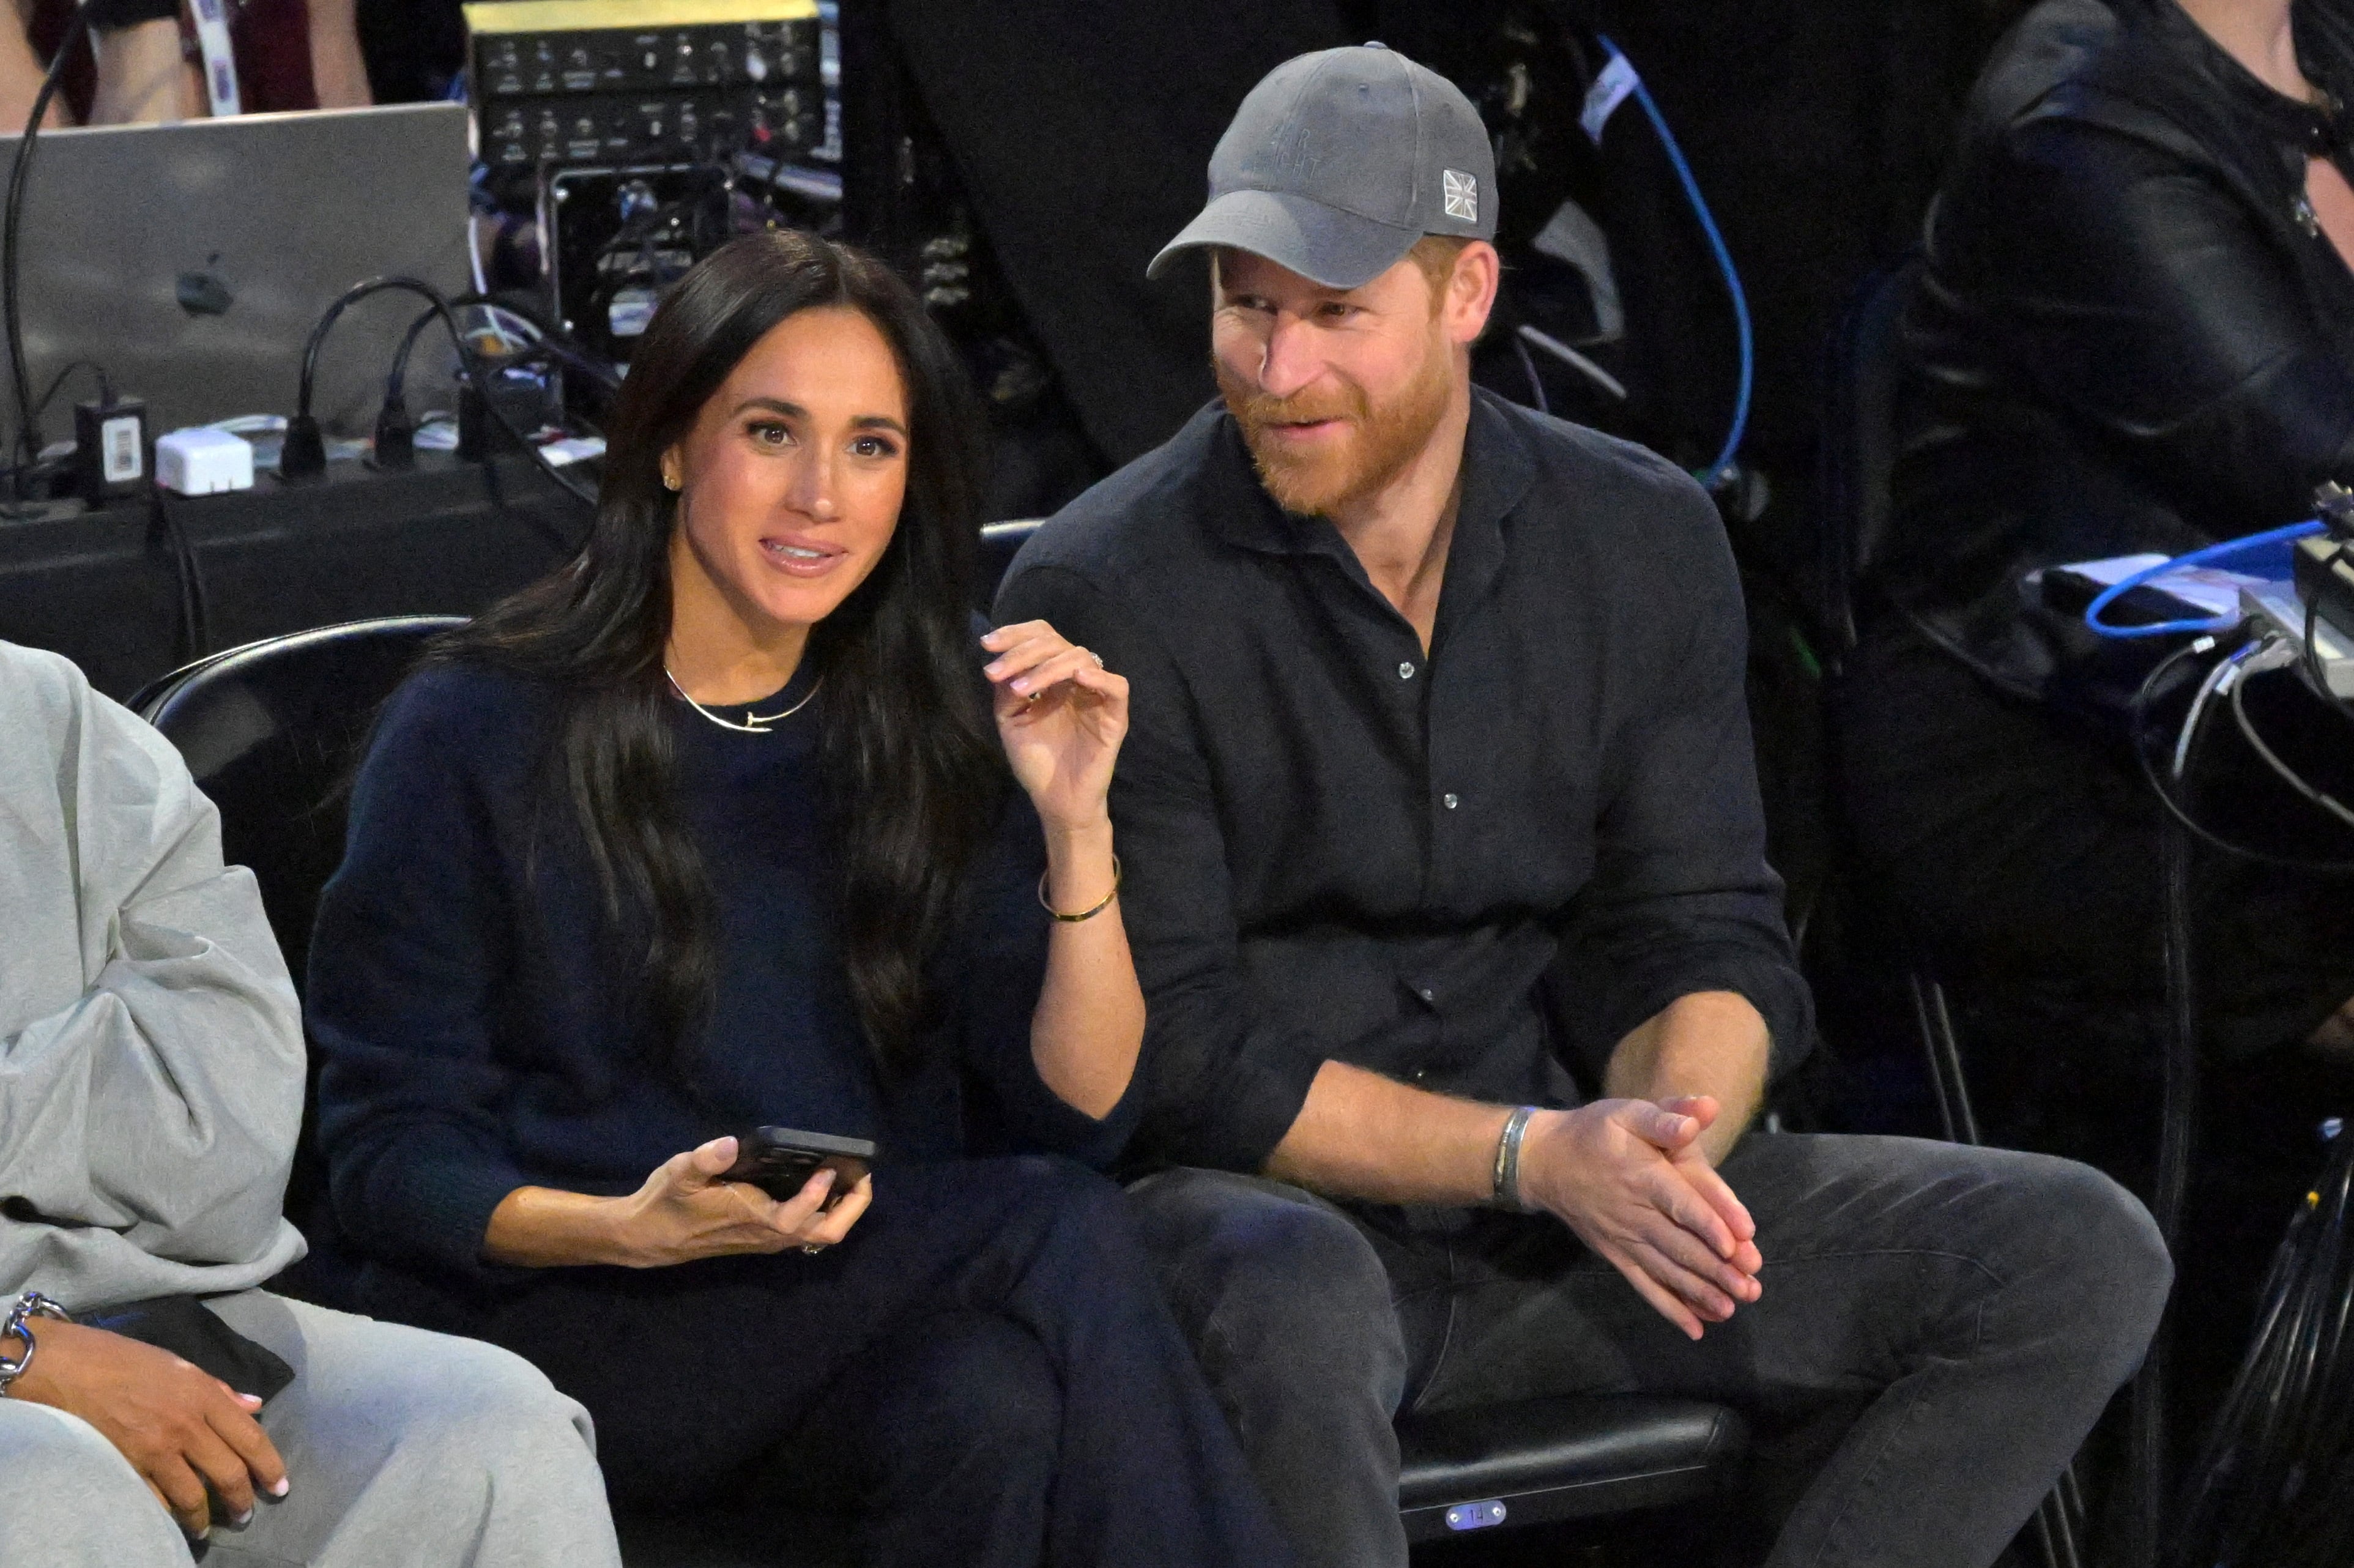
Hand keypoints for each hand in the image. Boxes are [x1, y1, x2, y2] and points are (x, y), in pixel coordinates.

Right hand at [6, 1320, 288, 1537]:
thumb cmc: (127, 1361)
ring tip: (207, 1528)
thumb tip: (254, 1405)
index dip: (269, 1465)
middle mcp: (186, 1426)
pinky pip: (155, 1500)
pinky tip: (171, 1521)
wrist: (71, 1369)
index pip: (250, 1437)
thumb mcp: (181, 1366)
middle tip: (246, 1515)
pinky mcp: (127, 1467)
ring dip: (204, 1517)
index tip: (279, 1486)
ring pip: (192, 1495)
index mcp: (204, 1397)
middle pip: (228, 1472)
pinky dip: (166, 1514)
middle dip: (242, 1499)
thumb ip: (220, 1390)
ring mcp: (155, 1450)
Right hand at [606, 1136, 871, 1267]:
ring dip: (843, 1209)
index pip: (796, 1217)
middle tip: (863, 1174)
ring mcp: (768, 1238)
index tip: (828, 1167)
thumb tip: (730, 1143)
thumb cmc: (666, 1204)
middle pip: (825, 1233)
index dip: (817, 1195)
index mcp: (752, 1219)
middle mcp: (767, 1234)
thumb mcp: (679, 1174)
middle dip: (852, 1207)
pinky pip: (807, 1229)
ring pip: (819, 1234)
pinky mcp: (765, 1236)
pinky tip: (825, 1184)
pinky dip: (826, 1210)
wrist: (648, 1237)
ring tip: (853, 1176)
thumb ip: (705, 1160)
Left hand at [982, 621, 1129, 833]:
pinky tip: (1076, 678)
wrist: (1056, 800)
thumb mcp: (1011, 720)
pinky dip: (1099, 677)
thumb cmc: (1037, 762)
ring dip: (1047, 667)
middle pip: (1057, 642)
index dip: (1015, 634)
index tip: (987, 644)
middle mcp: (1075, 680)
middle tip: (997, 671)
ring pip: (1081, 658)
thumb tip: (1000, 660)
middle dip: (1023, 651)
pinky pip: (1116, 686)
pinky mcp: (1114, 716)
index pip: (1041, 638)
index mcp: (1052, 677)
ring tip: (1021, 688)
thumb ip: (1007, 690)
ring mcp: (1096, 696)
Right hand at [1515, 1100, 1763, 1340]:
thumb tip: (1701, 1115)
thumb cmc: (1594, 1132)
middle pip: (1679, 1245)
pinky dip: (1669, 1308)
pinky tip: (1696, 1328)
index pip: (1679, 1202)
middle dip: (1716, 1268)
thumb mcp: (1627, 1111)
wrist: (1544, 1161)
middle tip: (1750, 1287)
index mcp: (1642, 1175)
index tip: (1737, 1243)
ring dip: (1700, 1292)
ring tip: (1732, 1306)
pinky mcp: (1616, 1255)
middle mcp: (1634, 1212)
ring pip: (1666, 1271)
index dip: (1708, 1222)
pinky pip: (1644, 1286)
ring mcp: (1624, 1239)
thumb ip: (1665, 1116)